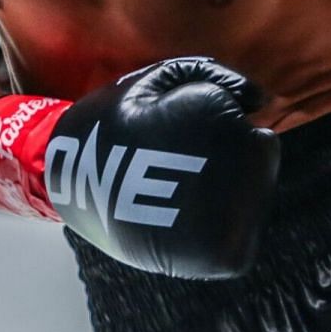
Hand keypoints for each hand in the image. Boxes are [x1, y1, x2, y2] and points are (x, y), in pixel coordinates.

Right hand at [0, 58, 280, 278]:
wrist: (67, 179)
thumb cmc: (120, 123)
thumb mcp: (160, 78)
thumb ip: (217, 76)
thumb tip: (263, 101)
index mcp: (222, 123)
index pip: (256, 138)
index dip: (214, 139)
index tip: (173, 145)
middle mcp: (236, 168)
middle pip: (259, 167)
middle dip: (224, 163)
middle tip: (171, 171)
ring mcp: (234, 215)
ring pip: (253, 202)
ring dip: (223, 198)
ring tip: (173, 197)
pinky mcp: (227, 255)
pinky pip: (243, 243)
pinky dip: (217, 237)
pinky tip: (182, 226)